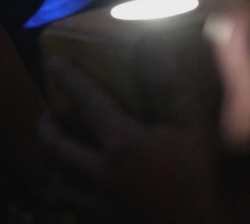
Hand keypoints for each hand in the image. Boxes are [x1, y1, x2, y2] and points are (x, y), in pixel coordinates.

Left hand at [38, 58, 224, 223]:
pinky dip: (67, 194)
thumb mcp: (194, 129)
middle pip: (56, 146)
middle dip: (47, 125)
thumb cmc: (203, 182)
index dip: (69, 79)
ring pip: (58, 183)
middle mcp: (100, 175)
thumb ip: (169, 85)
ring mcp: (99, 206)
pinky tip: (80, 188)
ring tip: (59, 149)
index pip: (87, 102)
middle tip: (50, 110)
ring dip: (53, 163)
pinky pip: (72, 210)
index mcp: (121, 145)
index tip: (52, 63)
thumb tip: (149, 42)